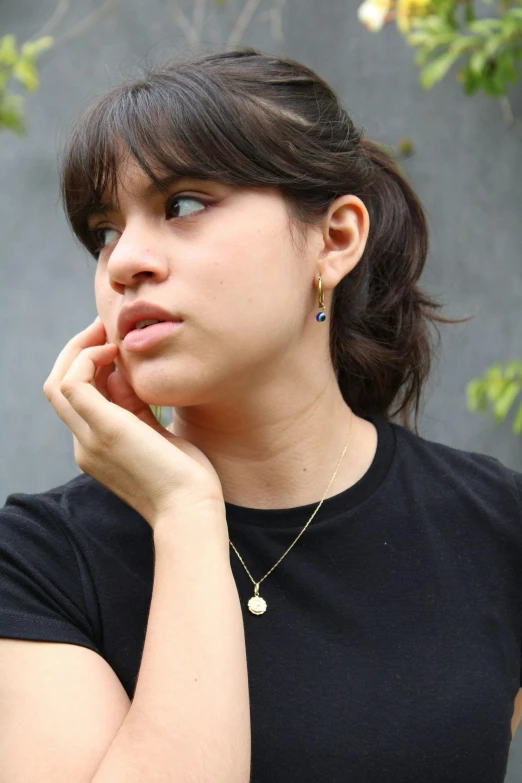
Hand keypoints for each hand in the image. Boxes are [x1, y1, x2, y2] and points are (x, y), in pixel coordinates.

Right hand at [43, 317, 225, 527]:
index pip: (77, 399)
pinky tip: (113, 352)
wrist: (192, 510)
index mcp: (97, 448)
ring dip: (79, 349)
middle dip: (78, 351)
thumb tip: (124, 375)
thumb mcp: (156, 436)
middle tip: (104, 326)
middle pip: (58, 387)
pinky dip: (86, 359)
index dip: (89, 366)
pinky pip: (73, 383)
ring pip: (57, 383)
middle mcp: (85, 445)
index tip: (113, 343)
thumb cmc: (187, 478)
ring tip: (107, 332)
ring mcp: (89, 439)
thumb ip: (136, 409)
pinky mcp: (104, 430)